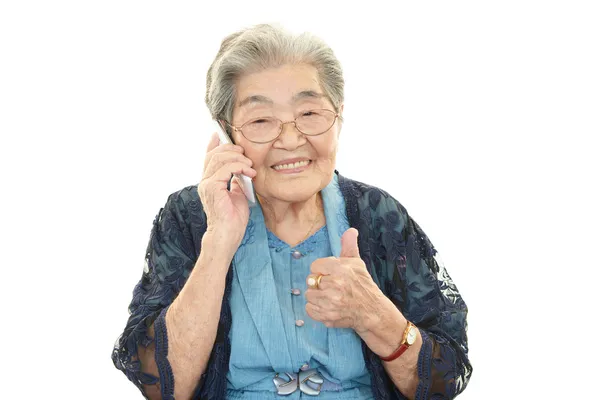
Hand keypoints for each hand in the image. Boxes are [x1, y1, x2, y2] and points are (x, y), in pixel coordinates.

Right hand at [197, 132, 256, 250]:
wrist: (228, 235)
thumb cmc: (233, 219)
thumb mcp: (237, 194)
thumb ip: (235, 181)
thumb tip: (240, 171)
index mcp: (210, 182)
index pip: (208, 158)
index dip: (212, 145)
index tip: (220, 135)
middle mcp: (205, 181)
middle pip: (214, 154)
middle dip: (231, 149)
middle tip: (245, 153)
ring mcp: (206, 184)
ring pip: (219, 159)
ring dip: (238, 158)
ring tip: (249, 165)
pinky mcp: (212, 188)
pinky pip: (225, 169)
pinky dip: (239, 167)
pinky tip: (249, 172)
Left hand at [304, 228, 383, 333]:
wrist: (371, 311)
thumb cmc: (363, 285)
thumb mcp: (356, 263)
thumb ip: (349, 246)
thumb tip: (351, 230)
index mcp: (340, 269)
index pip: (315, 266)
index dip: (321, 270)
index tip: (330, 274)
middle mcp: (335, 285)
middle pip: (311, 281)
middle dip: (320, 283)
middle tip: (332, 287)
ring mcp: (330, 303)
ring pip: (309, 295)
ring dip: (317, 297)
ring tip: (330, 297)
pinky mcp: (327, 316)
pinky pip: (309, 309)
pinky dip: (316, 309)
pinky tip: (327, 306)